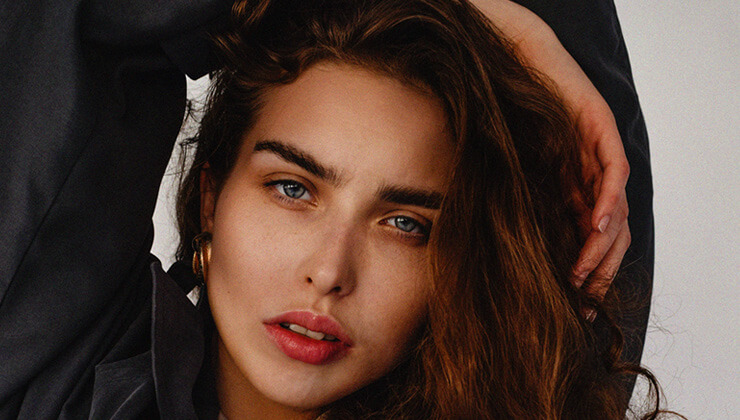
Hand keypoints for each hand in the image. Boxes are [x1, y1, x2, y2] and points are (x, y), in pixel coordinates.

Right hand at [470, 0, 631, 318]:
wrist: (503, 56)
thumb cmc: (494, 113)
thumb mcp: (496, 175)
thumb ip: (500, 207)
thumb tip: (478, 255)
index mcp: (565, 191)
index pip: (585, 240)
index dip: (582, 274)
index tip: (569, 305)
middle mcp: (584, 178)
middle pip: (608, 235)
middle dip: (596, 271)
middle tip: (580, 303)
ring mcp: (593, 154)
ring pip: (614, 211)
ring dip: (600, 246)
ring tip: (581, 274)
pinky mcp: (596, 127)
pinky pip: (612, 170)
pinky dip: (606, 200)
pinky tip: (593, 225)